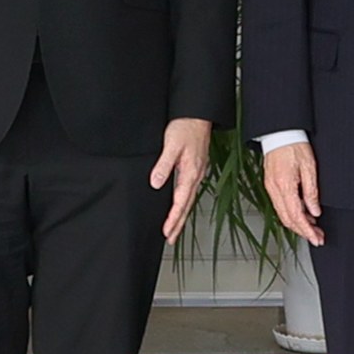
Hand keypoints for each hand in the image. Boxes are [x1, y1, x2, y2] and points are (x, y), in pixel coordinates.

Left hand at [149, 118, 213, 243]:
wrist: (198, 114)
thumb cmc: (186, 127)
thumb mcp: (171, 145)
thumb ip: (164, 165)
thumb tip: (156, 183)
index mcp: (191, 172)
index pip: (180, 201)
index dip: (174, 218)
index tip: (167, 231)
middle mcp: (196, 175)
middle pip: (187, 205)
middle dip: (178, 224)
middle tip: (170, 239)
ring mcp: (197, 172)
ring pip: (189, 199)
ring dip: (181, 216)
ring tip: (174, 229)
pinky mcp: (195, 167)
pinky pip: (190, 191)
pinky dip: (184, 203)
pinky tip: (180, 205)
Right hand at [263, 138, 324, 248]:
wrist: (280, 133)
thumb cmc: (295, 145)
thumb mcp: (310, 168)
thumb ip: (311, 192)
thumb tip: (314, 211)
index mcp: (285, 186)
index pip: (296, 216)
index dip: (307, 231)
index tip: (316, 238)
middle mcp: (274, 189)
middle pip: (287, 220)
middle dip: (303, 232)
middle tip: (317, 237)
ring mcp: (270, 188)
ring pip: (283, 215)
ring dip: (297, 224)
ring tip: (313, 228)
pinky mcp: (270, 185)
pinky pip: (280, 206)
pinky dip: (291, 214)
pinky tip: (302, 214)